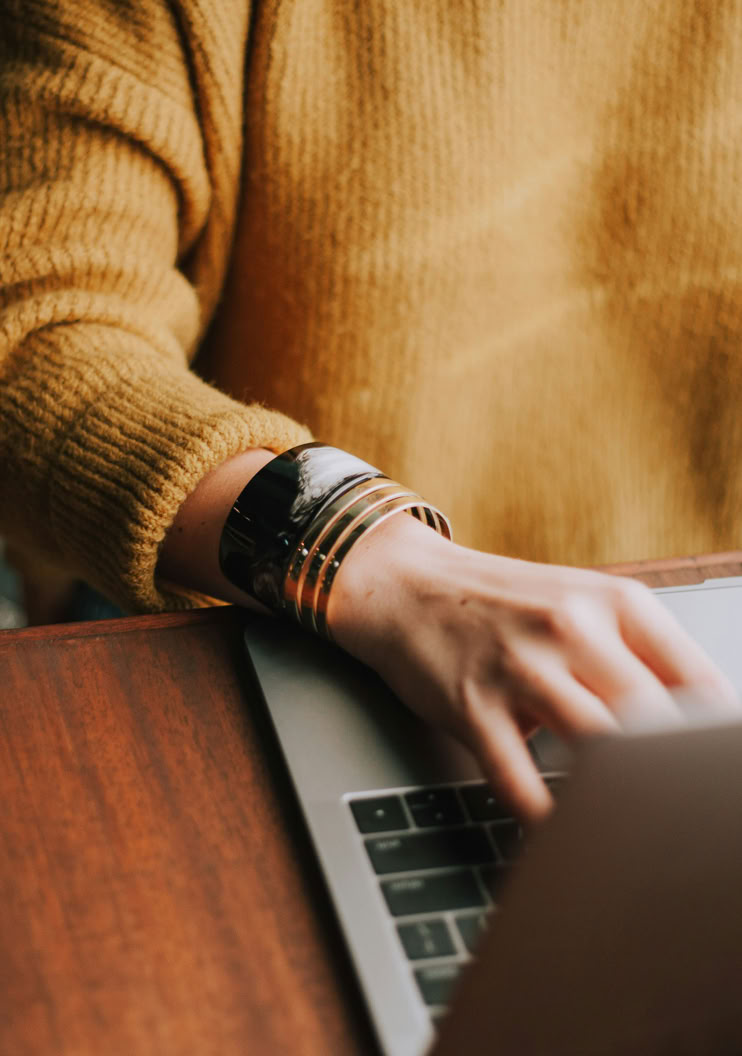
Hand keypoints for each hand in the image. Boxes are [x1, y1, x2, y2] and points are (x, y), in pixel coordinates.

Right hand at [327, 514, 739, 820]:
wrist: (407, 586)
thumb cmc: (502, 604)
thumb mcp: (580, 606)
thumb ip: (638, 656)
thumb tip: (700, 730)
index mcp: (614, 602)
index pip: (698, 681)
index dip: (717, 743)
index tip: (715, 783)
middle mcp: (571, 627)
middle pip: (653, 720)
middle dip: (673, 777)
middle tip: (680, 815)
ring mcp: (519, 666)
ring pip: (596, 749)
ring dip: (617, 798)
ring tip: (630, 830)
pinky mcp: (471, 705)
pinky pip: (519, 780)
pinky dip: (546, 819)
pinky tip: (560, 833)